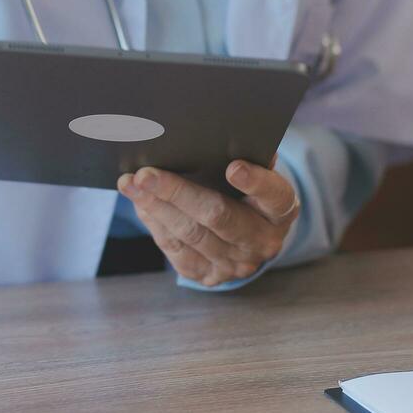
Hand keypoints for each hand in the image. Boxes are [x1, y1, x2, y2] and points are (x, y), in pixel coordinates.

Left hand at [116, 161, 298, 286]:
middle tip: (146, 174)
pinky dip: (154, 224)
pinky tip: (140, 203)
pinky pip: (176, 249)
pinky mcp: (208, 275)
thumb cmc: (246, 192)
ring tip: (131, 184)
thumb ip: (245, 157)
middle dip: (178, 193)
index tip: (233, 167)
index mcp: (281, 209)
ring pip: (190, 233)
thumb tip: (214, 137)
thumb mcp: (256, 174)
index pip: (274, 195)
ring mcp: (235, 264)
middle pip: (218, 216)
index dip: (256, 182)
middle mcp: (262, 241)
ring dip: (155, 207)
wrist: (246, 237)